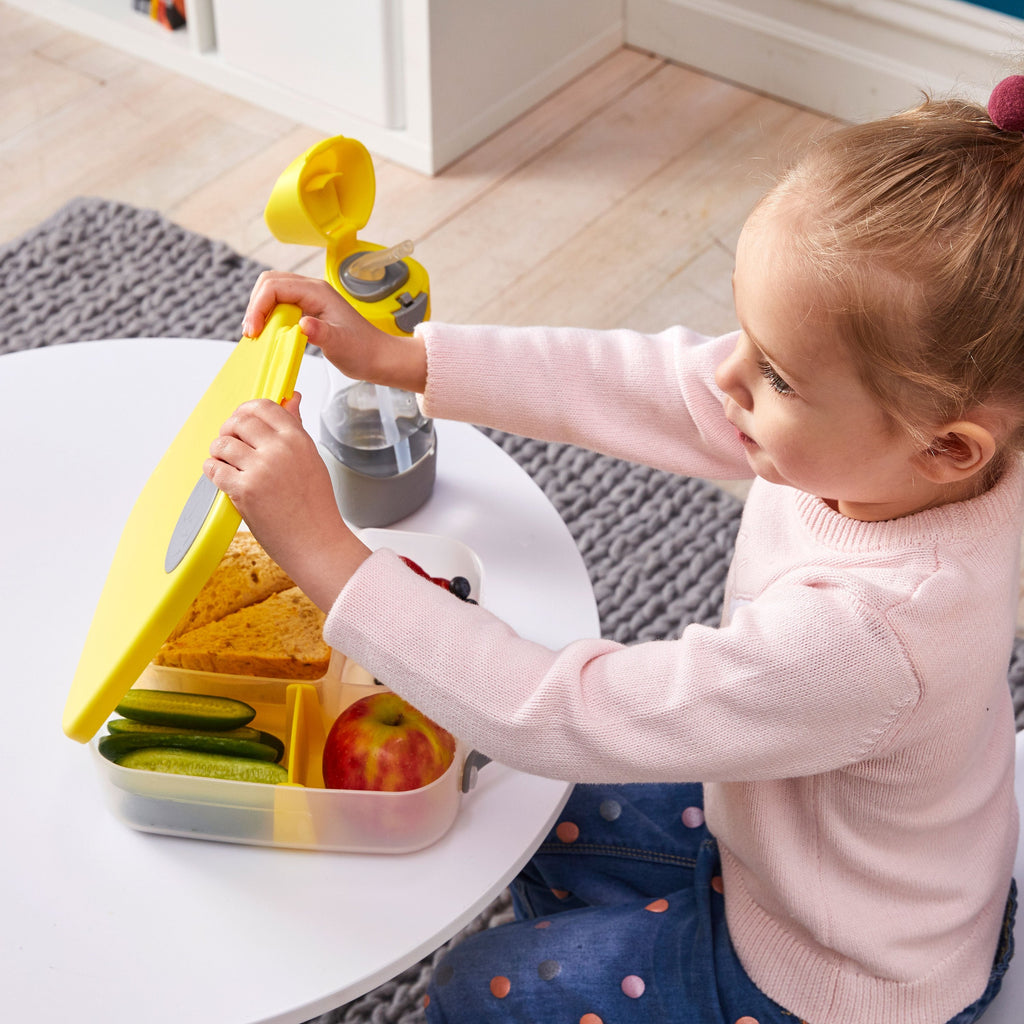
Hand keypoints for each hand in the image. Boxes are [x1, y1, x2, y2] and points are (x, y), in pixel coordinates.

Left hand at [204, 393, 369, 610]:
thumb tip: (292, 399)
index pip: (265, 407)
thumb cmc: (316, 507)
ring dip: (218, 452)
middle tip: (230, 443)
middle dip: (229, 430)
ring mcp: (261, 469)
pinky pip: (214, 468)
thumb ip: (295, 428)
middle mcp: (280, 450)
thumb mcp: (311, 459)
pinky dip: (212, 470)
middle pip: (240, 421)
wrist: (316, 543)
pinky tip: (222, 477)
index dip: (247, 411)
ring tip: (226, 463)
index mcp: (298, 440)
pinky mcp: (244, 490)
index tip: (243, 421)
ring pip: (223, 444)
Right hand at [243, 271, 426, 393]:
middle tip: (252, 333)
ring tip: (257, 334)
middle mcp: (312, 289)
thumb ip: (322, 334)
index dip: (258, 306)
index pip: (275, 287)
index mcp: (318, 292)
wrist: (378, 357)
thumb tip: (303, 324)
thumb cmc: (363, 351)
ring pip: (273, 292)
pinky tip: (269, 333)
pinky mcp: (309, 309)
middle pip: (269, 283)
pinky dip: (269, 315)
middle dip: (255, 305)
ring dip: (260, 309)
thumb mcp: (341, 345)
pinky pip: (281, 304)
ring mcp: (310, 298)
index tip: (254, 332)